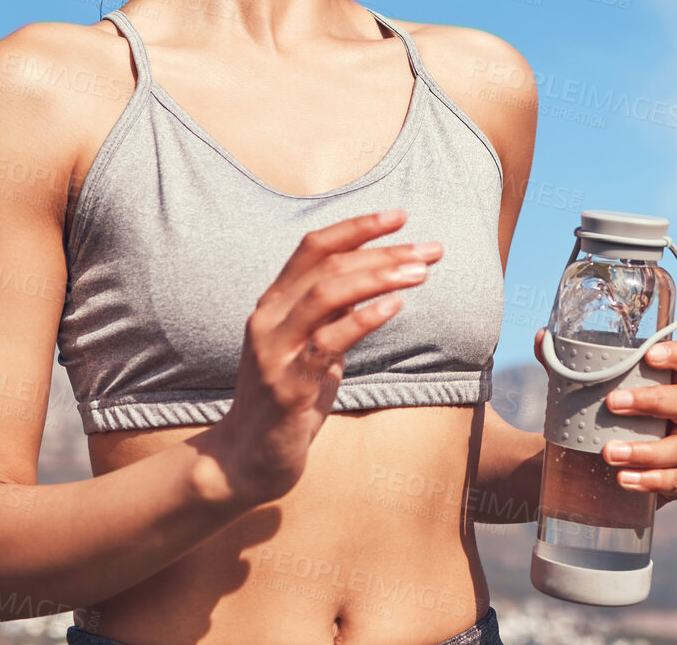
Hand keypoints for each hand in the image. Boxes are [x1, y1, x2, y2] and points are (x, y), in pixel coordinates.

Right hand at [208, 210, 442, 505]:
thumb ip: (331, 313)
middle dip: (383, 252)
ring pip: (325, 296)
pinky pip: (327, 343)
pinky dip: (363, 319)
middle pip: (328, 267)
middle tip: (430, 249)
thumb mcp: (308, 345)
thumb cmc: (286, 398)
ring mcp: (274, 353)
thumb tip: (376, 277)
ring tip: (421, 272)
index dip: (357, 226)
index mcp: (273, 304)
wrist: (246, 460)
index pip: (313, 246)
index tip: (401, 215)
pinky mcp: (287, 388)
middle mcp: (268, 320)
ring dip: (377, 277)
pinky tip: (395, 306)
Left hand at [533, 327, 676, 504]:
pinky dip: (650, 480)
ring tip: (609, 453)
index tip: (649, 356)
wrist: (599, 469)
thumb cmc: (602, 420)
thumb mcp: (584, 393)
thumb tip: (541, 338)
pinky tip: (624, 479)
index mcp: (670, 383)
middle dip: (650, 401)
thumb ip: (563, 366)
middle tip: (611, 404)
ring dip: (644, 450)